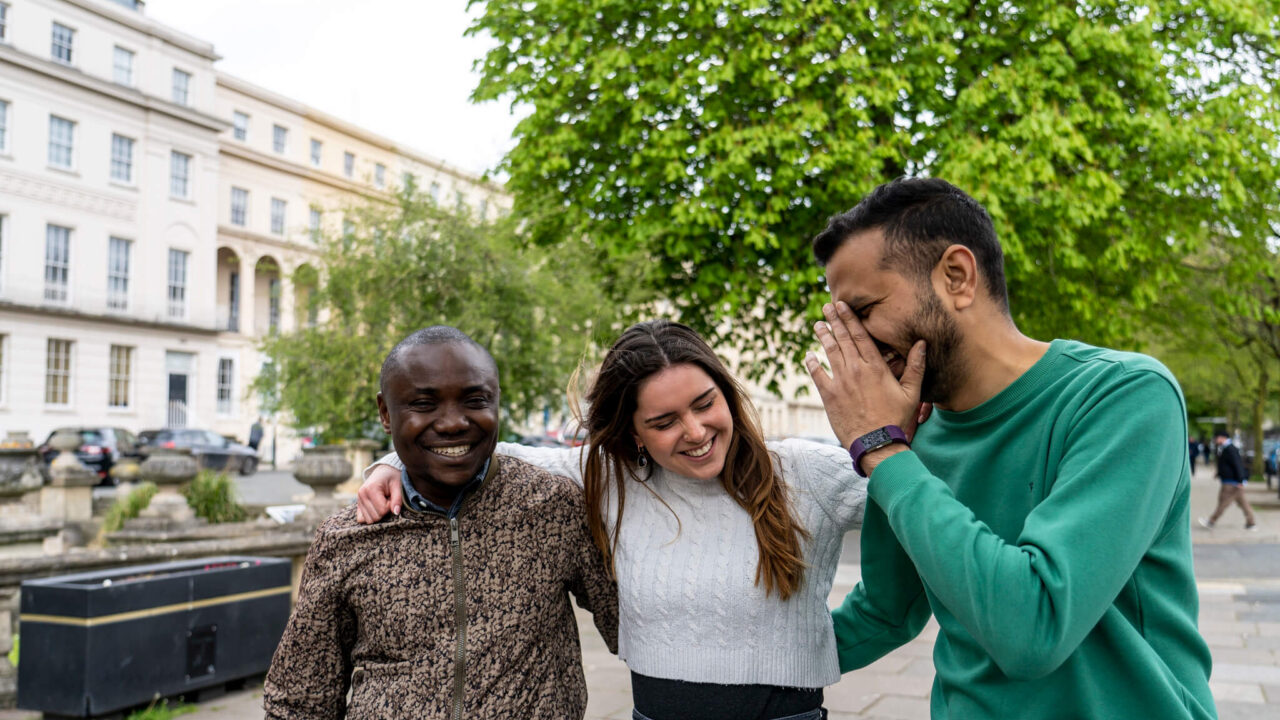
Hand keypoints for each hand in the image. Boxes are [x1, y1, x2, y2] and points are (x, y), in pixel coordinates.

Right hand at [355, 465, 403, 523]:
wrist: (384, 471)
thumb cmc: (392, 477)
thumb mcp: (397, 485)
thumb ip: (398, 499)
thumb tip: (396, 512)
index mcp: (371, 489)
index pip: (382, 510)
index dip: (391, 507)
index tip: (392, 498)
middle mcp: (362, 494)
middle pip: (375, 517)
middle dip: (385, 511)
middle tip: (388, 500)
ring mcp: (358, 500)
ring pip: (369, 520)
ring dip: (378, 514)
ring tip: (382, 502)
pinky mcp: (358, 504)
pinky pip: (361, 519)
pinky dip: (371, 516)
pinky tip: (376, 508)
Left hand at [804, 301, 927, 449]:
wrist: (877, 443)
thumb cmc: (896, 419)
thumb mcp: (912, 393)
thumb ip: (916, 367)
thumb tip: (922, 343)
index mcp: (876, 367)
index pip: (861, 336)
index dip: (850, 319)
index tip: (842, 306)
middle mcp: (856, 370)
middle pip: (843, 339)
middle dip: (834, 321)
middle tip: (827, 307)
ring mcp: (841, 382)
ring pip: (829, 353)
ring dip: (823, 337)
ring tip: (818, 325)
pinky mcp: (829, 396)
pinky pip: (817, 375)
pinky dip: (812, 363)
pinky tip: (809, 355)